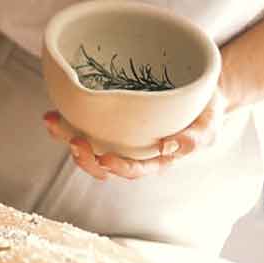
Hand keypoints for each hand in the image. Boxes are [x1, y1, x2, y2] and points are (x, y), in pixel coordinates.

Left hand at [44, 90, 228, 179]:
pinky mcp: (107, 122)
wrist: (199, 90)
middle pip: (103, 164)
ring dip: (67, 138)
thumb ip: (197, 138)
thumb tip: (171, 146)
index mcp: (154, 160)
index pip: (134, 170)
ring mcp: (117, 138)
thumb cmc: (206, 112)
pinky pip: (83, 126)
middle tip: (75, 142)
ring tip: (53, 124)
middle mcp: (132, 153)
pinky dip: (66, 122)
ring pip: (88, 147)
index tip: (105, 158)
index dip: (119, 168)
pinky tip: (53, 113)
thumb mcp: (210, 124)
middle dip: (85, 158)